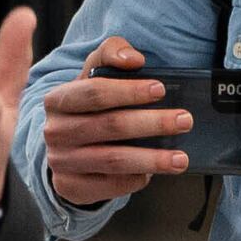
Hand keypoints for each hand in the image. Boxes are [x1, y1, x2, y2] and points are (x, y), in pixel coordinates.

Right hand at [39, 32, 189, 206]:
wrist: (65, 148)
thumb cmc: (88, 107)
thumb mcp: (94, 75)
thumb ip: (111, 54)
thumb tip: (134, 59)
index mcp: (58, 100)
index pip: (94, 92)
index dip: (129, 91)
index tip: (161, 89)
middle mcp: (56, 131)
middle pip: (109, 126)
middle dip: (151, 123)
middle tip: (184, 120)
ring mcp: (61, 162)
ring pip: (113, 160)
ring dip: (152, 159)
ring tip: (180, 158)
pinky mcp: (71, 187)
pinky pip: (110, 185)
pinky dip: (135, 179)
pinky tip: (152, 173)